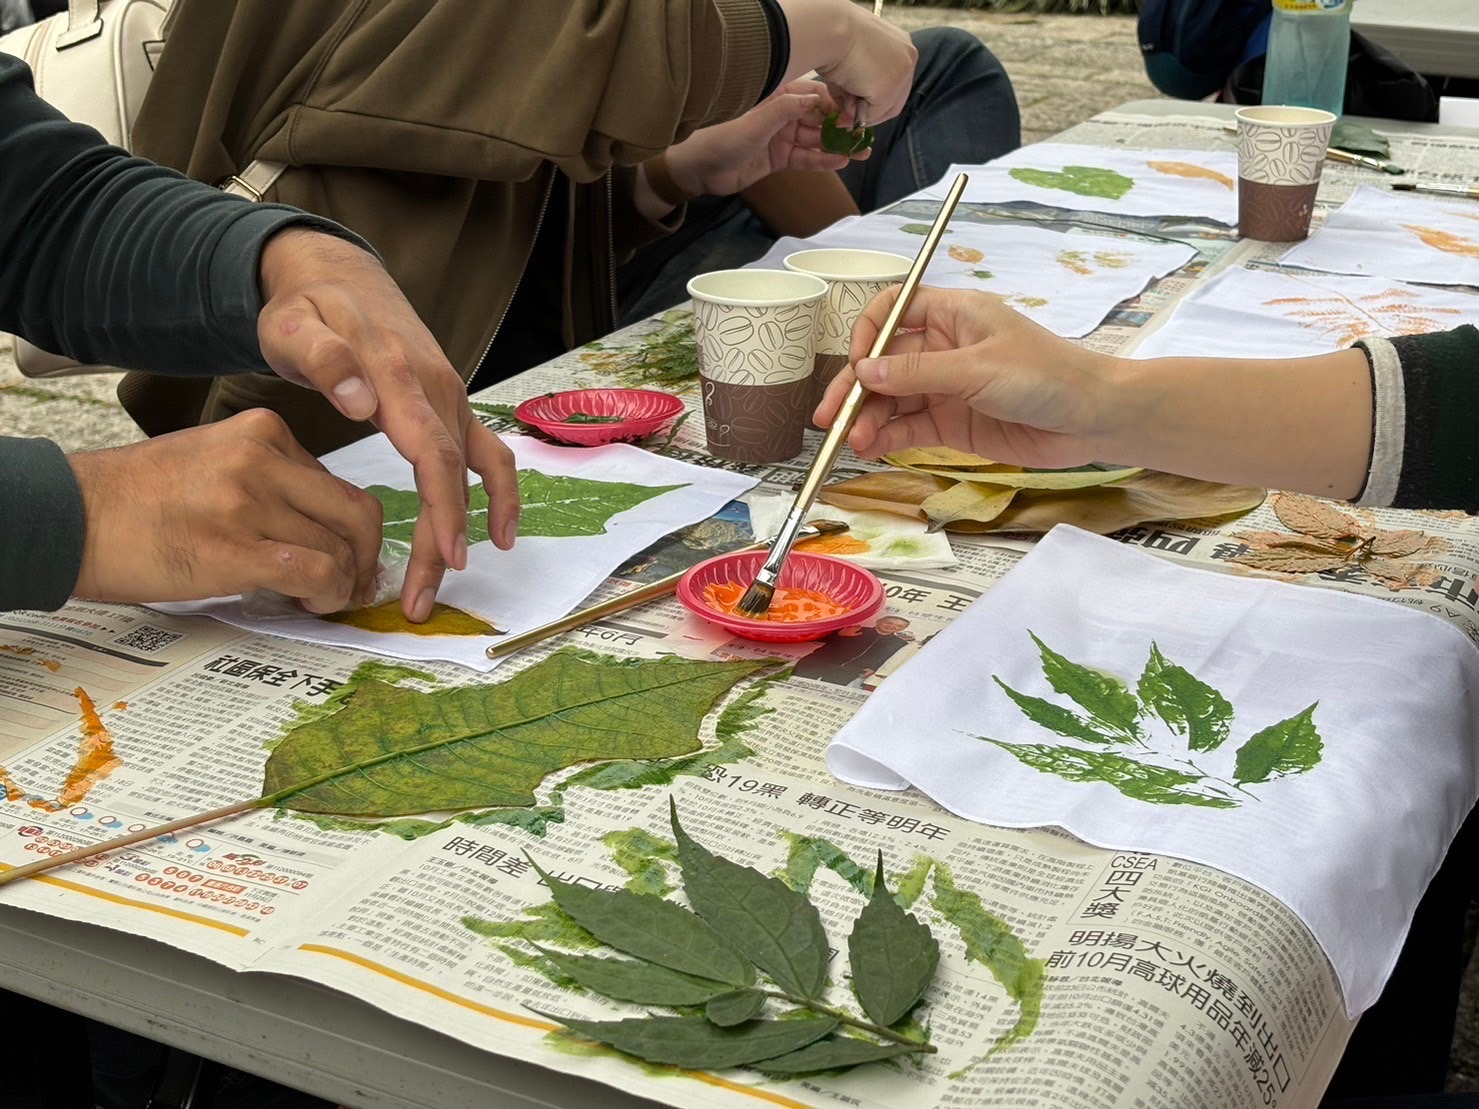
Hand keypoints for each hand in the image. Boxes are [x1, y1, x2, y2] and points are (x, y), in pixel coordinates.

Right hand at [69, 410, 382, 612]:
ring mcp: (248, 501)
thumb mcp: (216, 461)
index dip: (353, 530)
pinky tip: (310, 603)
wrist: (75, 517)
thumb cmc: (142, 500)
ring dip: (344, 584)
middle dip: (367, 558)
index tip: (350, 557)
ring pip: (340, 548)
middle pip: (356, 513)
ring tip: (322, 598)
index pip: (339, 483)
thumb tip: (327, 527)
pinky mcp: (235, 547)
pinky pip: (316, 572)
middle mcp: (261, 458)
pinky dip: (327, 594)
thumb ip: (273, 481)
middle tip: (358, 585)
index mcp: (262, 431)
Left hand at [256, 228, 518, 622]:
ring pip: (471, 473)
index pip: (434, 456)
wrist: (337, 275)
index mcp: (401, 378)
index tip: (447, 559)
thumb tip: (360, 402)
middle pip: (453, 477)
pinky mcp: (451, 405)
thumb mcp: (294, 324)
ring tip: (449, 578)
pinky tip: (500, 534)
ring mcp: (451, 398)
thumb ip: (323, 358)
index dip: (445, 510)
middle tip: (419, 600)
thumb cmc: (310, 307)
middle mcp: (438, 391)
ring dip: (470, 527)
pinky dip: (500, 494)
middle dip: (444, 542)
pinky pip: (489, 453)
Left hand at [662, 81, 854, 201]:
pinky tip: (840, 162)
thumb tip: (815, 98)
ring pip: (815, 141)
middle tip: (864, 135)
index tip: (854, 113)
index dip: (835, 105)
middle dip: (842, 128)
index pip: (813, 96)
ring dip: (837, 147)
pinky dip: (821, 161)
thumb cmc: (721, 137)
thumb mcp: (757, 121)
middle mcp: (781, 115)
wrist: (699, 168)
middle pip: (818, 120)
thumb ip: (786, 109)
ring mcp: (780, 137)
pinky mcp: (777, 158)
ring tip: (860, 151)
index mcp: (776, 97)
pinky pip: (804, 159)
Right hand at [777, 0, 916, 126]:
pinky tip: (842, 93)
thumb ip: (861, 78)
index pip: (897, 82)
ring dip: (859, 109)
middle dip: (869, 112)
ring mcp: (902, 73)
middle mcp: (907, 56)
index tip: (856, 108)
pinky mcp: (889, 89)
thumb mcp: (855, 55)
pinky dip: (853, 110)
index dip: (876, 100)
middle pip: (895, 99)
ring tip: (840, 96)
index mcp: (901, 43)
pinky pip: (871, 114)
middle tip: (845, 118)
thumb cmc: (833, 36)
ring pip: (884, 108)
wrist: (829, 30)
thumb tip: (854, 107)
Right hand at [814, 286, 1116, 467]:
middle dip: (854, 388)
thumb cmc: (1048, 376)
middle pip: (883, 362)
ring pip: (891, 399)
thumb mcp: (978, 369)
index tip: (857, 365)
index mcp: (953, 315)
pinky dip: (886, 438)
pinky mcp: (952, 423)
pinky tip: (870, 448)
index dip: (868, 335)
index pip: (893, 312)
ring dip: (867, 419)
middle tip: (830, 418)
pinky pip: (908, 428)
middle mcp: (944, 348)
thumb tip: (864, 371)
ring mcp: (946, 387)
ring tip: (853, 442)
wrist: (1092, 420)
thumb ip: (918, 372)